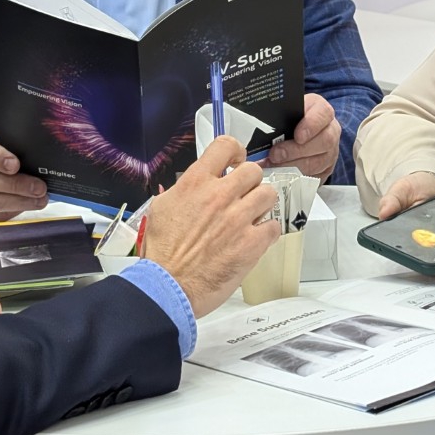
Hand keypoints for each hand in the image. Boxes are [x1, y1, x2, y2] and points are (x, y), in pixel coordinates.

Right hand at [145, 136, 280, 317]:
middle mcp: (219, 196)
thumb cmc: (162, 254)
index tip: (235, 161)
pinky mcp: (251, 243)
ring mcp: (238, 219)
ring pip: (268, 194)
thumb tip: (193, 185)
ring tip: (252, 216)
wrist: (167, 287)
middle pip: (253, 170)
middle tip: (243, 196)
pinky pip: (274, 226)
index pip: (224, 146)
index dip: (234, 151)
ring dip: (261, 204)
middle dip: (250, 182)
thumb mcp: (161, 209)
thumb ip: (182, 191)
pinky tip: (256, 238)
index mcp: (195, 184)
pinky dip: (267, 231)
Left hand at [268, 93, 340, 179]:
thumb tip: (254, 125)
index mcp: (322, 111)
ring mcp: (330, 152)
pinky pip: (314, 177)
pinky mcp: (325, 170)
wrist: (302, 132)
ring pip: (318, 162)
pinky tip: (279, 176)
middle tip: (275, 155)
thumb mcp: (286, 110)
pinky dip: (295, 178)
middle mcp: (331, 131)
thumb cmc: (291, 119)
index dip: (311, 125)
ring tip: (272, 166)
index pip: (323, 113)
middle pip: (323, 141)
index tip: (298, 136)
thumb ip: (277, 115)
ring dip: (293, 166)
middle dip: (296, 151)